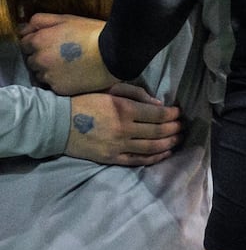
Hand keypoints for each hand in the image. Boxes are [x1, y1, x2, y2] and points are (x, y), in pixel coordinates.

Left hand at [18, 14, 116, 95]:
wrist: (115, 54)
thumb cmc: (93, 33)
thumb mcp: (67, 19)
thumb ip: (41, 21)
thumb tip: (23, 27)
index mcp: (39, 40)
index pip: (24, 43)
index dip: (37, 42)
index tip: (51, 42)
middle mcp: (39, 60)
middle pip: (31, 60)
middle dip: (42, 56)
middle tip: (62, 53)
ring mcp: (48, 76)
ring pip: (40, 74)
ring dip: (49, 70)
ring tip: (69, 65)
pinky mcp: (59, 88)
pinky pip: (53, 85)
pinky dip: (60, 81)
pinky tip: (74, 74)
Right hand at [65, 84, 182, 165]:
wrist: (58, 124)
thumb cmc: (86, 101)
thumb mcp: (110, 89)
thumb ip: (137, 94)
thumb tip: (159, 104)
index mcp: (124, 109)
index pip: (159, 114)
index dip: (173, 114)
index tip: (179, 112)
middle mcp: (124, 129)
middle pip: (159, 131)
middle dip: (175, 128)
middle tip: (183, 126)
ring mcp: (118, 146)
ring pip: (152, 147)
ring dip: (169, 143)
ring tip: (179, 139)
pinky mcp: (112, 158)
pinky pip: (138, 160)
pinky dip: (155, 158)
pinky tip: (165, 153)